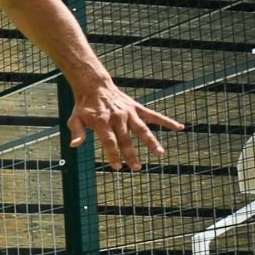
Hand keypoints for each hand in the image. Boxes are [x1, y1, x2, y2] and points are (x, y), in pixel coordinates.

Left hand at [68, 80, 183, 170]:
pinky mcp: (137, 108)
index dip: (113, 155)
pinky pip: (154, 115)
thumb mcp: (74, 119)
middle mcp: (118, 118)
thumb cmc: (84, 106)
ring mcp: (129, 113)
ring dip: (152, 142)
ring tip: (160, 153)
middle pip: (126, 139)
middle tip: (137, 168)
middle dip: (131, 154)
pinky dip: (167, 121)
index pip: (110, 142)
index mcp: (102, 122)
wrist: (95, 86)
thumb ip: (77, 132)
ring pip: (142, 129)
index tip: (117, 167)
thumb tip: (74, 146)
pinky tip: (179, 127)